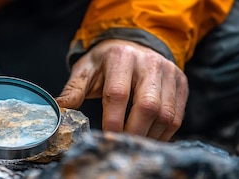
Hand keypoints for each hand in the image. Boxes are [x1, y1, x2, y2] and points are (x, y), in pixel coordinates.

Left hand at [56, 39, 187, 140]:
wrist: (134, 43)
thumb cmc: (106, 60)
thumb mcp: (86, 69)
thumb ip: (73, 90)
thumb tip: (57, 111)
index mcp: (121, 57)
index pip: (118, 93)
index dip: (112, 119)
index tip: (105, 136)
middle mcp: (149, 62)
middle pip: (147, 105)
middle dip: (133, 132)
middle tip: (120, 145)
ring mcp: (169, 72)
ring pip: (166, 114)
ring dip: (149, 135)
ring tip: (133, 144)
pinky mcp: (181, 83)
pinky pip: (177, 116)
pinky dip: (163, 133)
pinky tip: (148, 138)